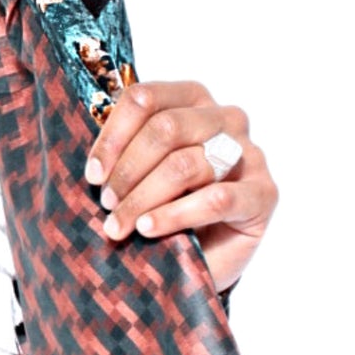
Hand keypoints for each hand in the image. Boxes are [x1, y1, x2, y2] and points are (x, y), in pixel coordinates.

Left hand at [84, 80, 277, 292]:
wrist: (202, 255)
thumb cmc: (165, 204)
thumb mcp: (140, 172)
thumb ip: (124, 150)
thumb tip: (91, 156)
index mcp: (192, 99)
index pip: (145, 98)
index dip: (113, 136)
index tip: (93, 174)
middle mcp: (226, 118)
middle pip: (166, 128)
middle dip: (127, 169)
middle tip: (105, 203)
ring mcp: (250, 154)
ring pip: (186, 164)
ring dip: (143, 197)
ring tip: (119, 224)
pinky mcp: (264, 193)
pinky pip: (217, 198)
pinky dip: (175, 215)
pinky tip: (148, 228)